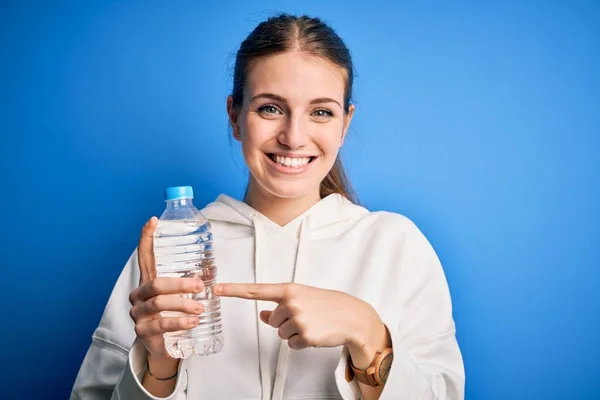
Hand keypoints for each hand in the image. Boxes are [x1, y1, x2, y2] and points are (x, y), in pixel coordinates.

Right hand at [128, 217, 205, 372]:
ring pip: (159, 303)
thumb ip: (190, 282)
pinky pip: (161, 324)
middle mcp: (139, 294)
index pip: (145, 255)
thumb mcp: (180, 296)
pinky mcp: (142, 331)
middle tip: (200, 286)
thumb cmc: (173, 313)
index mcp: (148, 280)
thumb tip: (212, 271)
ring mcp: (138, 313)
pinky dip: (179, 322)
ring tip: (200, 309)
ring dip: (182, 304)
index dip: (147, 237)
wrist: (163, 346)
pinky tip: (192, 322)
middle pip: (157, 283)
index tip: (153, 220)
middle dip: (180, 283)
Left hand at [214, 282, 388, 364]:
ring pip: (281, 333)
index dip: (234, 290)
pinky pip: (292, 344)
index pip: (256, 290)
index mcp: (289, 289)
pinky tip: (315, 333)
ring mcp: (298, 319)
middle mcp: (291, 302)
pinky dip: (301, 343)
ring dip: (294, 333)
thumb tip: (262, 314)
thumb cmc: (326, 304)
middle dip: (286, 322)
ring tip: (311, 324)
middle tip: (306, 317)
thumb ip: (280, 305)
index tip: (215, 289)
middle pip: (273, 321)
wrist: (351, 316)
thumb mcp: (303, 298)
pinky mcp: (305, 336)